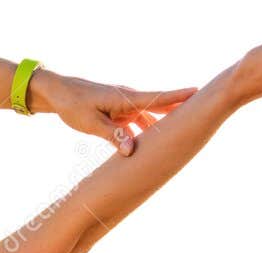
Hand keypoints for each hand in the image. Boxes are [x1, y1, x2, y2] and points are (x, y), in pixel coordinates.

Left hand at [31, 72, 196, 155]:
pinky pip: (137, 124)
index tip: (200, 93)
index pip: (157, 98)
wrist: (58, 93)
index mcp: (125, 98)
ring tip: (181, 139)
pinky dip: (145, 133)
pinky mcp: (119, 114)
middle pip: (160, 106)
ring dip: (162, 129)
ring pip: (149, 118)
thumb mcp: (90, 123)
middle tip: (203, 115)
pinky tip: (152, 146)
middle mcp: (129, 100)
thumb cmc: (73, 105)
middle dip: (180, 112)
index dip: (179, 97)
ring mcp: (125, 107)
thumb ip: (112, 136)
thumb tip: (131, 151)